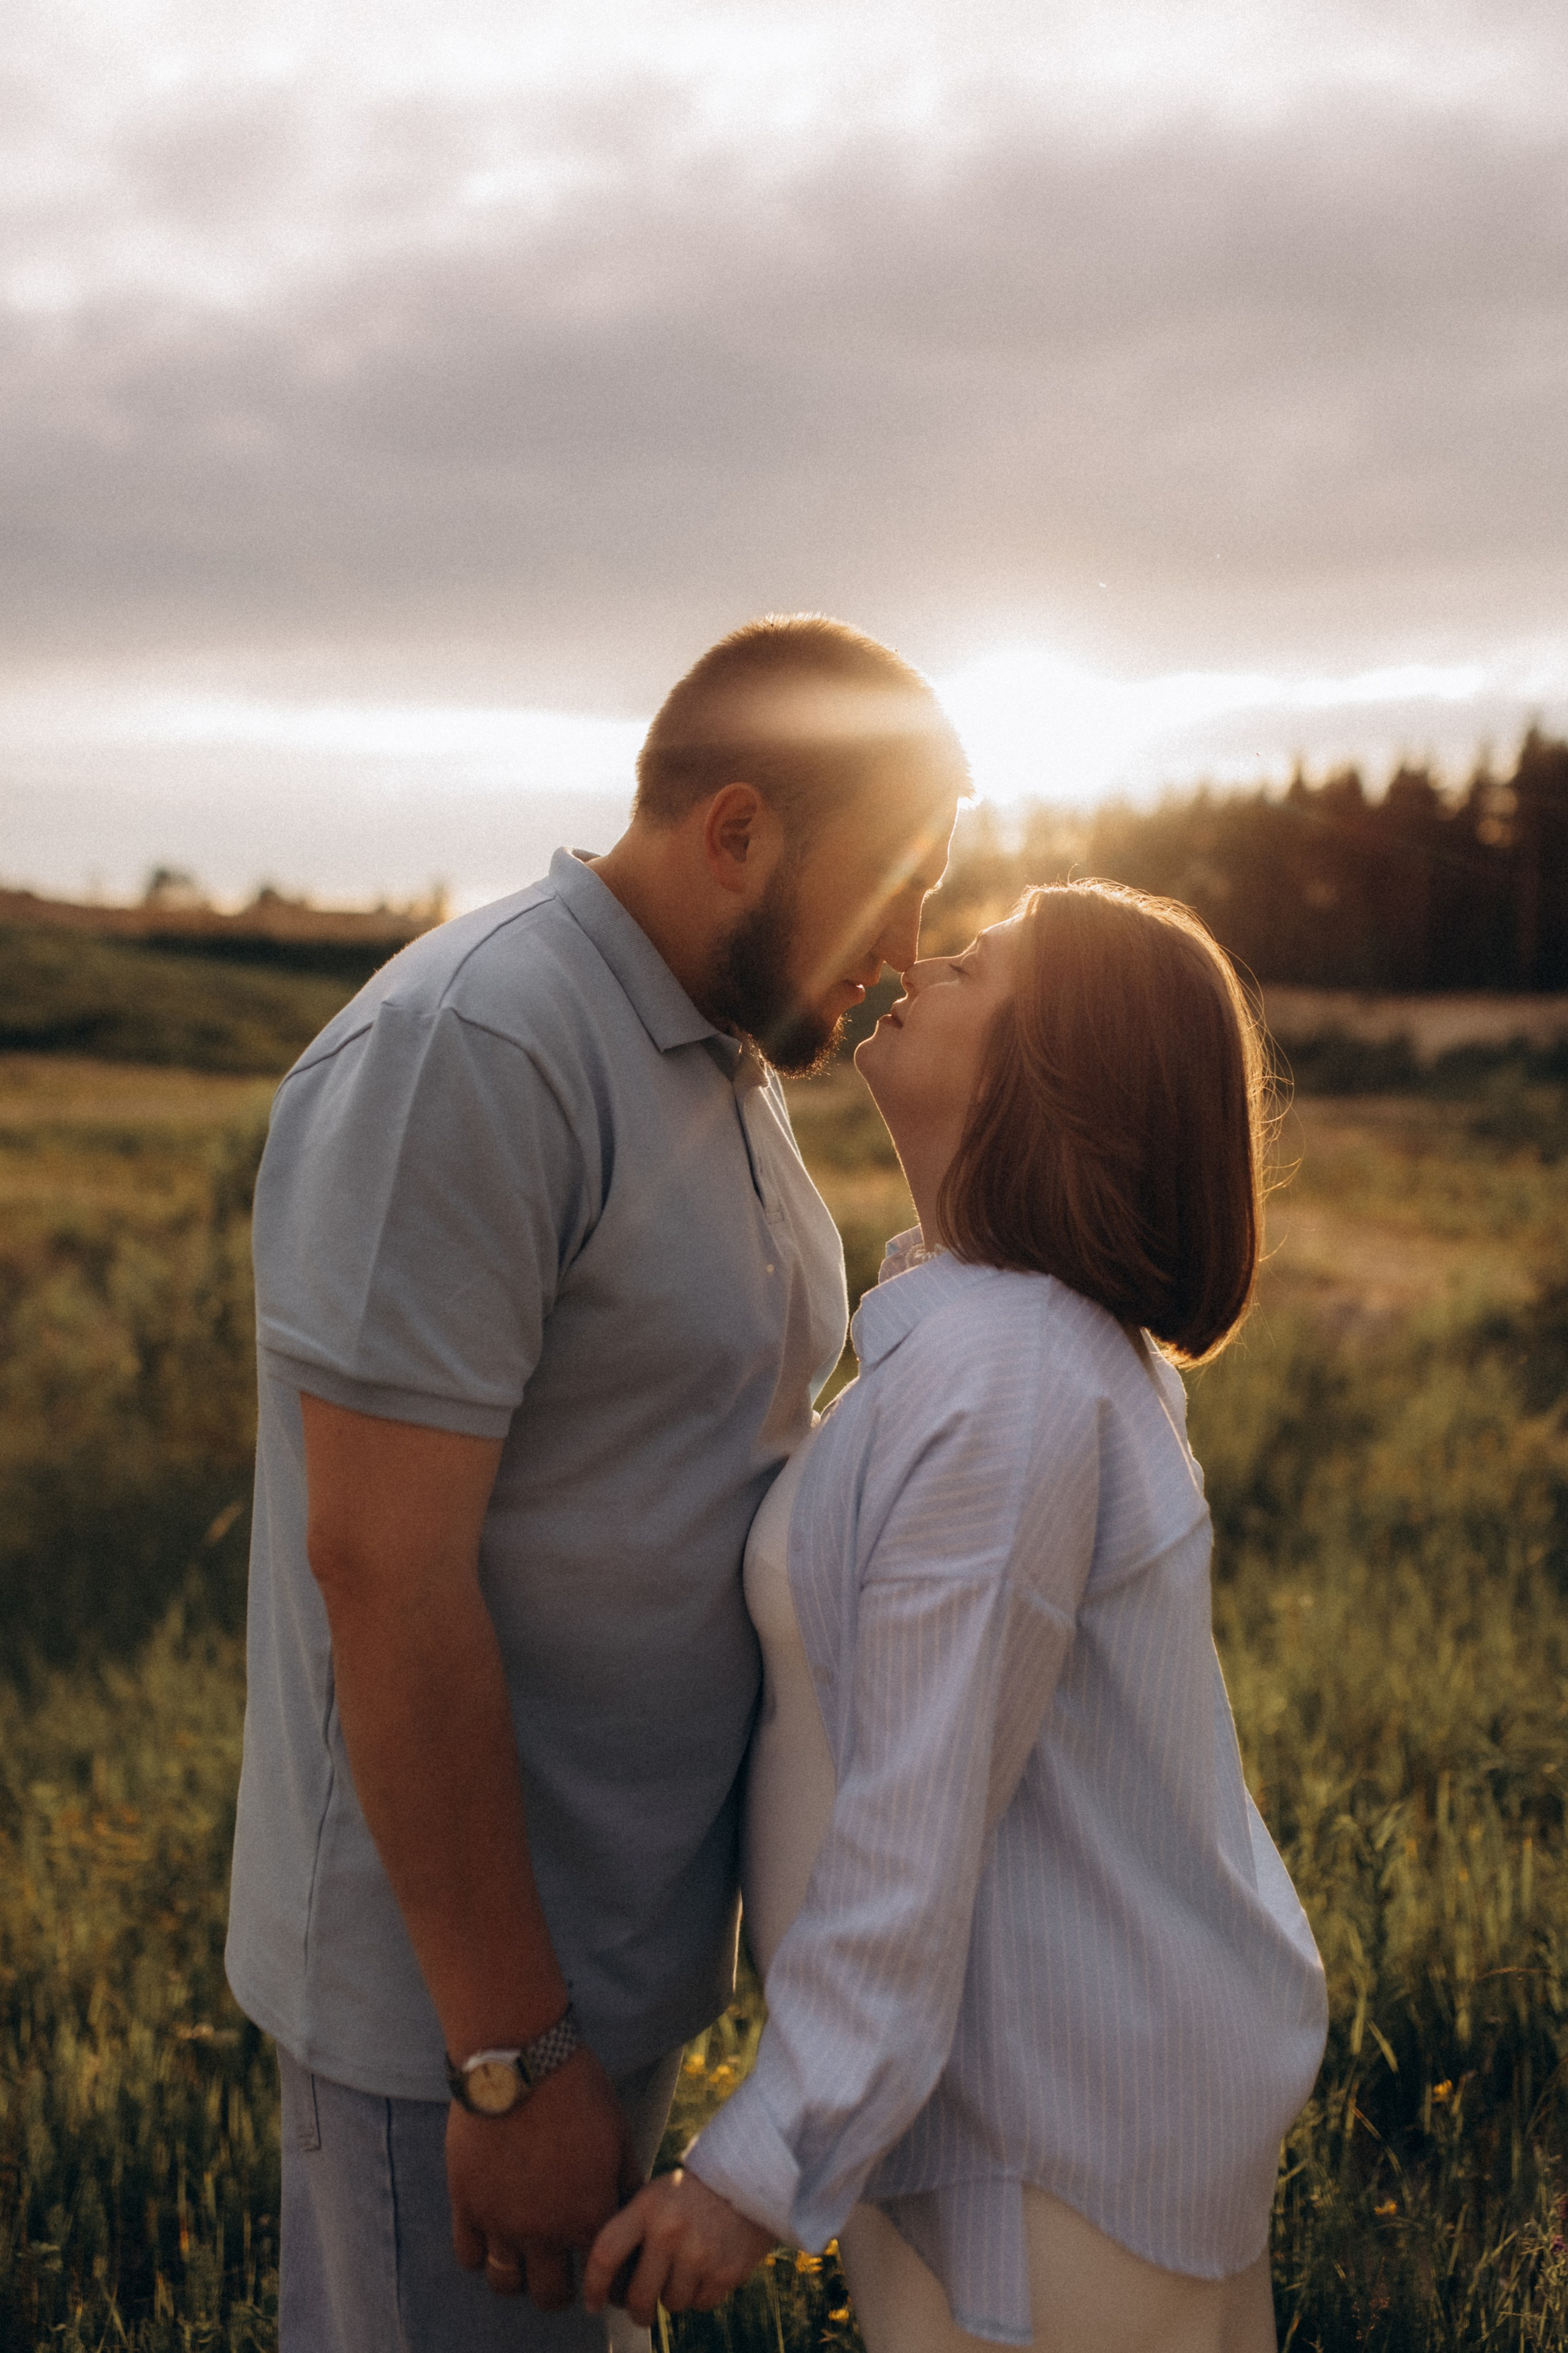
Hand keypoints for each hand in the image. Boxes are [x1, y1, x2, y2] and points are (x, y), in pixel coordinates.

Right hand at [448, 2048, 641, 2309]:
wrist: (521, 2059)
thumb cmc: (578, 2090)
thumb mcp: (619, 2133)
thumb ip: (626, 2182)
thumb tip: (633, 2212)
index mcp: (588, 2215)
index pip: (602, 2276)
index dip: (604, 2276)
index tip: (599, 2267)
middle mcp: (545, 2231)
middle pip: (552, 2296)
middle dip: (562, 2290)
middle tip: (561, 2270)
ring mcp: (501, 2222)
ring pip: (507, 2285)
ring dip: (519, 2279)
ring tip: (525, 2259)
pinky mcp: (466, 2204)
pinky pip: (468, 2256)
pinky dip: (480, 2255)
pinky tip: (492, 2238)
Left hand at [582, 2169, 776, 2326]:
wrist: (750, 2179)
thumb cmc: (691, 2193)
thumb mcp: (655, 2196)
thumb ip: (632, 2230)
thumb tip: (608, 2280)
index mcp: (646, 2207)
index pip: (606, 2254)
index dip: (593, 2285)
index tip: (591, 2303)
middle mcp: (670, 2231)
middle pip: (637, 2296)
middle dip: (636, 2311)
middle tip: (639, 2310)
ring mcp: (699, 2254)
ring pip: (671, 2304)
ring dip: (673, 2296)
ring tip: (684, 2271)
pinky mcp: (725, 2272)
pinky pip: (700, 2304)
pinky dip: (700, 2295)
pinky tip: (707, 2268)